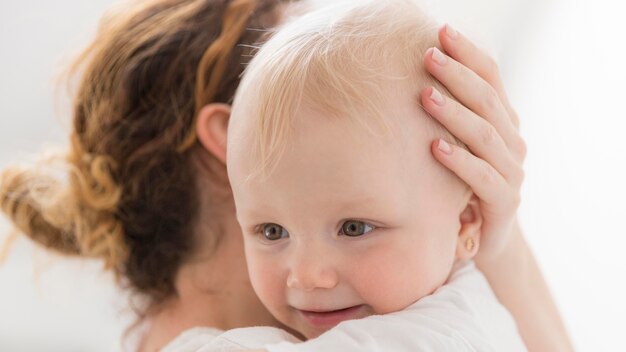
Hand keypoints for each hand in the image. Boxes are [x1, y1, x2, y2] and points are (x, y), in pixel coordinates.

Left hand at [421, 24, 526, 261]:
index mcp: (504, 121)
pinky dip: (459, 161)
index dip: (469, 53)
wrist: (485, 237)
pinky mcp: (504, 202)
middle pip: (488, 100)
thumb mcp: (459, 145)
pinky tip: (435, 147)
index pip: (492, 77)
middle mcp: (512, 142)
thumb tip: (411, 76)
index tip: (441, 32)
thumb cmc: (463, 184)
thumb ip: (449, 115)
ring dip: (455, 113)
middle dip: (457, 75)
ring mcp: (512, 172)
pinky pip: (482, 178)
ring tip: (425, 95)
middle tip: (428, 56)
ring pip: (486, 135)